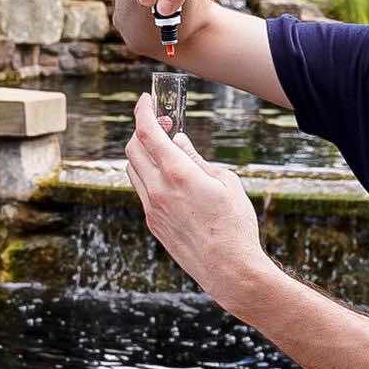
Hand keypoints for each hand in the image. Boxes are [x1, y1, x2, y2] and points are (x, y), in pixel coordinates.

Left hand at [124, 93, 268, 306]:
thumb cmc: (235, 224)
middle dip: (142, 130)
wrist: (228, 268)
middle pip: (133, 149)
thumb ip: (197, 159)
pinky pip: (141, 190)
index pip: (147, 133)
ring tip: (166, 150)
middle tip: (162, 124)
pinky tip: (169, 176)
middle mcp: (158, 190)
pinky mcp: (153, 223)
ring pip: (133, 170)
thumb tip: (178, 142)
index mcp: (178, 174)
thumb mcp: (225, 182)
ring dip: (143, 153)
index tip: (145, 100)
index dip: (142, 111)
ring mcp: (152, 208)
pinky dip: (148, 174)